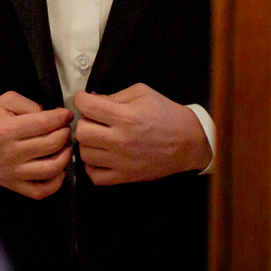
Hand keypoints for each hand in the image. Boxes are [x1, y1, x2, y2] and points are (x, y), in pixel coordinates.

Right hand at [0, 91, 73, 198]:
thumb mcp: (3, 102)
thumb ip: (29, 104)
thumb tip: (53, 115)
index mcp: (7, 129)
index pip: (45, 123)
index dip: (61, 117)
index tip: (66, 115)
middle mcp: (10, 153)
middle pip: (52, 144)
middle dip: (65, 133)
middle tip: (65, 129)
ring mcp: (12, 172)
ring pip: (51, 168)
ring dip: (65, 156)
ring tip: (64, 147)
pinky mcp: (12, 185)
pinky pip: (41, 191)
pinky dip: (56, 182)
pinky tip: (58, 170)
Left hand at [72, 84, 210, 183]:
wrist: (189, 142)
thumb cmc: (167, 115)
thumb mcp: (142, 94)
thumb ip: (115, 95)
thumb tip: (92, 99)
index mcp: (126, 117)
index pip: (86, 107)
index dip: (80, 99)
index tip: (84, 99)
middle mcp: (121, 140)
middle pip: (81, 132)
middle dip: (84, 122)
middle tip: (93, 120)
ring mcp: (122, 161)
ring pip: (85, 154)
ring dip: (88, 144)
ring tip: (98, 138)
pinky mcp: (126, 177)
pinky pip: (95, 176)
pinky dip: (92, 166)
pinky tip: (100, 156)